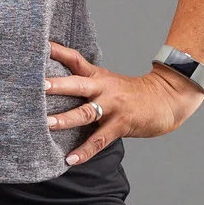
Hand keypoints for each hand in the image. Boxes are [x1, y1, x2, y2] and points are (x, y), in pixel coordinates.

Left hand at [44, 40, 203, 164]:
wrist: (165, 99)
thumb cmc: (130, 93)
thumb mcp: (108, 80)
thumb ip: (86, 81)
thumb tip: (55, 84)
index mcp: (98, 75)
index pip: (75, 59)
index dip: (58, 52)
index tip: (41, 46)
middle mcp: (103, 88)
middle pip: (77, 84)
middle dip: (57, 85)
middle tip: (38, 86)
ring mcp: (112, 107)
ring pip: (86, 113)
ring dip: (66, 119)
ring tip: (47, 124)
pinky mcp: (121, 125)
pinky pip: (99, 140)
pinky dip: (84, 151)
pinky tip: (70, 159)